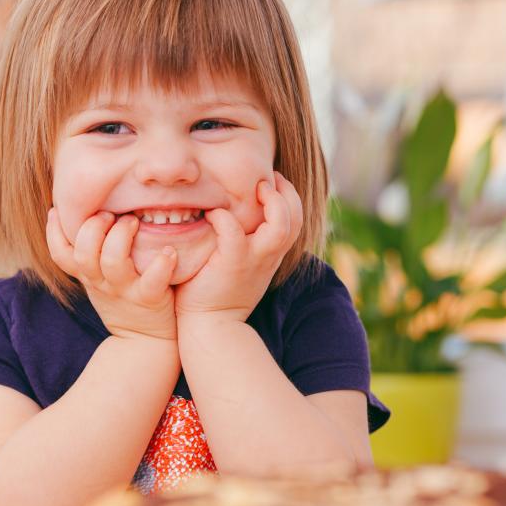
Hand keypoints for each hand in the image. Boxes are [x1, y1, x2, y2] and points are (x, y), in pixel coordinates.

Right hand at [46, 208, 178, 341]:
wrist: (145, 342)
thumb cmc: (123, 300)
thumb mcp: (98, 281)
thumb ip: (91, 254)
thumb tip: (85, 215)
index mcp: (87, 275)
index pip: (59, 254)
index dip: (53, 232)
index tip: (57, 209)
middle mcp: (101, 282)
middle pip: (83, 253)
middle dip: (93, 227)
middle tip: (110, 214)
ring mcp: (124, 291)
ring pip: (113, 262)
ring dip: (122, 236)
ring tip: (134, 221)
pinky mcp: (149, 299)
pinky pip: (152, 281)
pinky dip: (161, 264)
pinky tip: (168, 251)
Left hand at [175, 172, 303, 321]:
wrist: (210, 327)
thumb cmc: (216, 293)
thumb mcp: (239, 266)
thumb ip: (244, 243)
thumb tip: (232, 215)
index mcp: (271, 254)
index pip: (294, 220)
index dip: (289, 197)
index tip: (272, 182)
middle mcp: (268, 256)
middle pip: (296, 218)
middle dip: (287, 192)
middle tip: (268, 178)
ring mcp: (253, 260)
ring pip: (280, 225)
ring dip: (272, 201)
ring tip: (255, 188)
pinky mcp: (232, 264)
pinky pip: (234, 232)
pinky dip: (224, 218)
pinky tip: (212, 214)